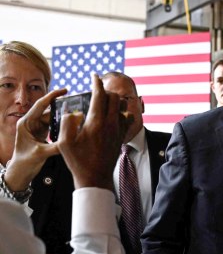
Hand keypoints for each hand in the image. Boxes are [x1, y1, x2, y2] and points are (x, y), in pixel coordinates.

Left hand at [4, 88, 67, 190]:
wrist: (20, 172)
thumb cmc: (25, 162)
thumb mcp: (41, 153)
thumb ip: (57, 146)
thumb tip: (71, 139)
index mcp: (26, 123)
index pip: (40, 105)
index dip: (53, 96)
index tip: (65, 90)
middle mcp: (31, 123)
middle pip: (49, 111)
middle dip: (62, 109)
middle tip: (76, 108)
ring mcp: (37, 128)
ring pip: (53, 119)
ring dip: (63, 119)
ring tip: (76, 118)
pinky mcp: (42, 133)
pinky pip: (54, 126)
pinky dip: (63, 126)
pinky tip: (72, 126)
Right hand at [57, 74, 131, 189]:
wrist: (95, 178)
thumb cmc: (78, 161)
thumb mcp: (64, 142)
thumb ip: (67, 123)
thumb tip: (73, 112)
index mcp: (96, 122)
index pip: (99, 95)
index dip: (96, 82)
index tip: (94, 76)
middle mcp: (110, 124)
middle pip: (114, 97)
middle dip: (105, 90)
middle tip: (96, 91)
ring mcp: (118, 130)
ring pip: (122, 107)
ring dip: (114, 101)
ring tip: (104, 102)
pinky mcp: (121, 137)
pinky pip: (127, 118)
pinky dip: (121, 112)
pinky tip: (113, 115)